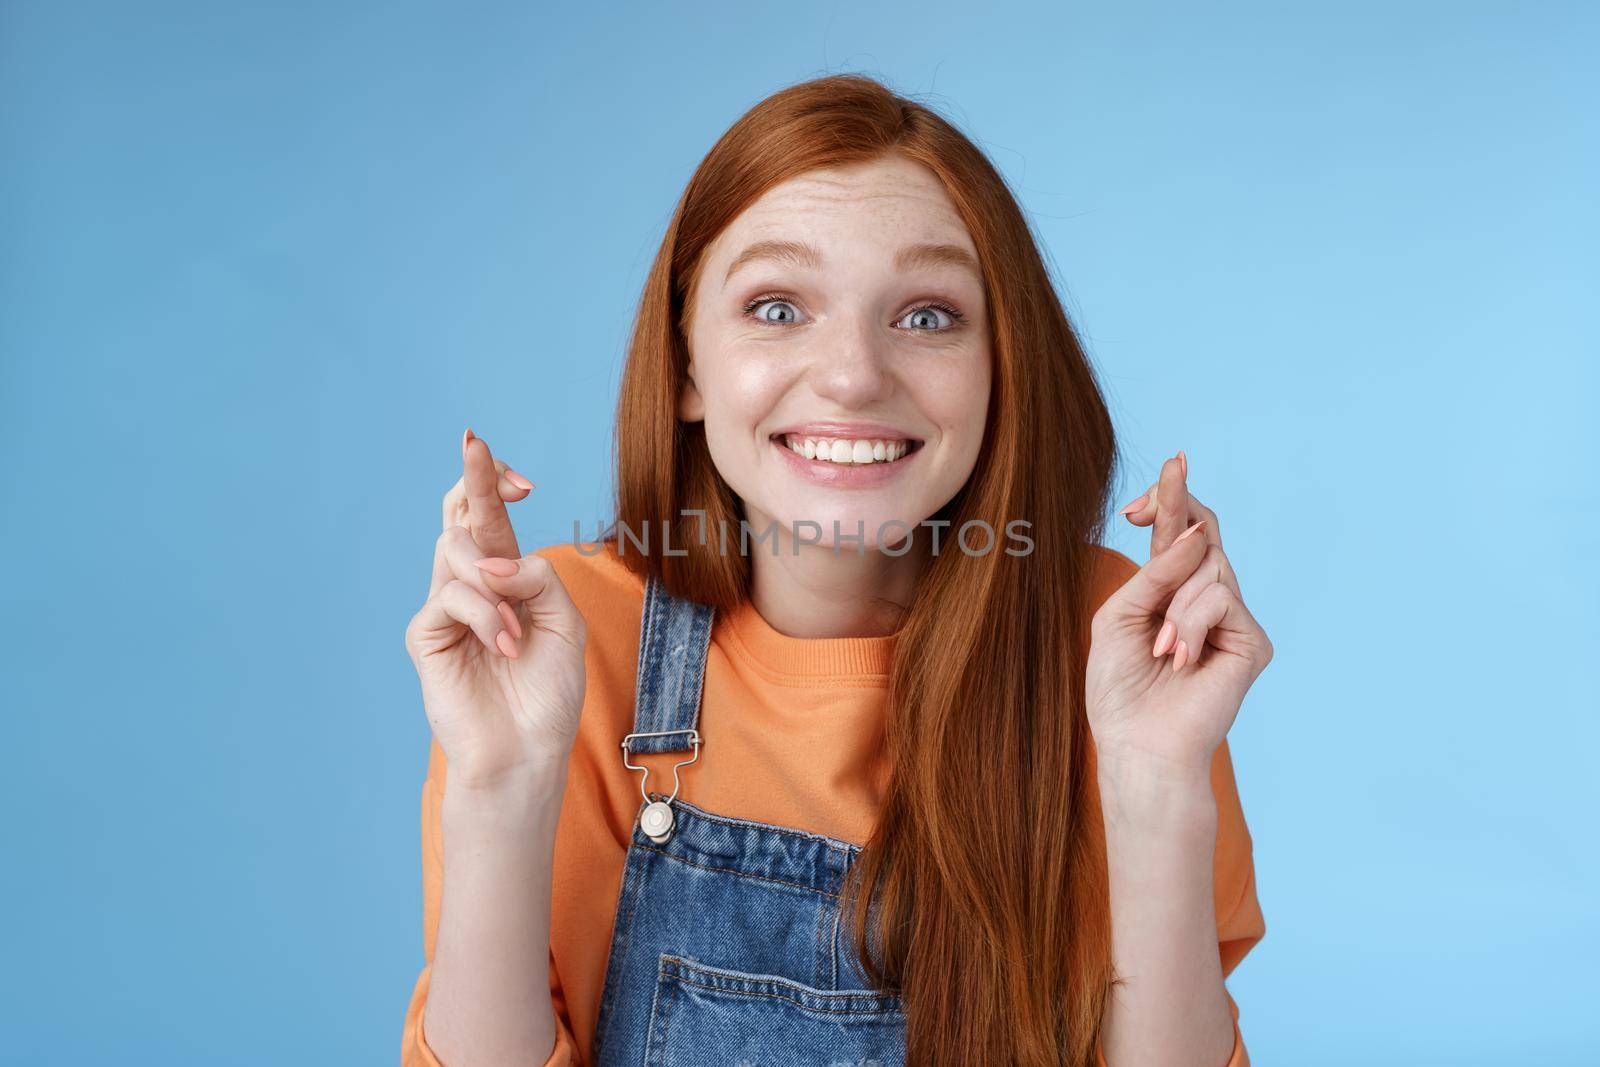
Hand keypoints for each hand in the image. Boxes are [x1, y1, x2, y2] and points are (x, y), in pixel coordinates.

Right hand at [404, 429, 588, 789]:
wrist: (527, 751)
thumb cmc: (548, 693)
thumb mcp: (564, 623)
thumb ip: (538, 578)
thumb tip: (495, 559)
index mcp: (506, 579)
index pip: (489, 517)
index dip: (493, 485)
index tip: (519, 476)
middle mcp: (471, 586)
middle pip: (460, 515)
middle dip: (473, 479)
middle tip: (475, 443)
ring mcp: (445, 609)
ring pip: (457, 551)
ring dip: (496, 581)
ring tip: (516, 630)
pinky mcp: (427, 636)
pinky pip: (454, 598)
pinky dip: (487, 616)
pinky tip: (504, 646)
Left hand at [1085, 452, 1273, 781]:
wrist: (1139, 745)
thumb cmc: (1120, 689)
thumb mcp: (1118, 616)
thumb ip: (1153, 573)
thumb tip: (1195, 535)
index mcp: (1169, 593)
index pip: (1179, 534)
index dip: (1174, 498)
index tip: (1171, 465)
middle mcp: (1205, 600)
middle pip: (1203, 534)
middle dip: (1176, 509)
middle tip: (1154, 492)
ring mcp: (1232, 620)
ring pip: (1209, 569)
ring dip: (1174, 605)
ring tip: (1158, 650)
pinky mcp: (1252, 642)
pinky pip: (1222, 599)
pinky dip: (1192, 625)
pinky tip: (1179, 659)